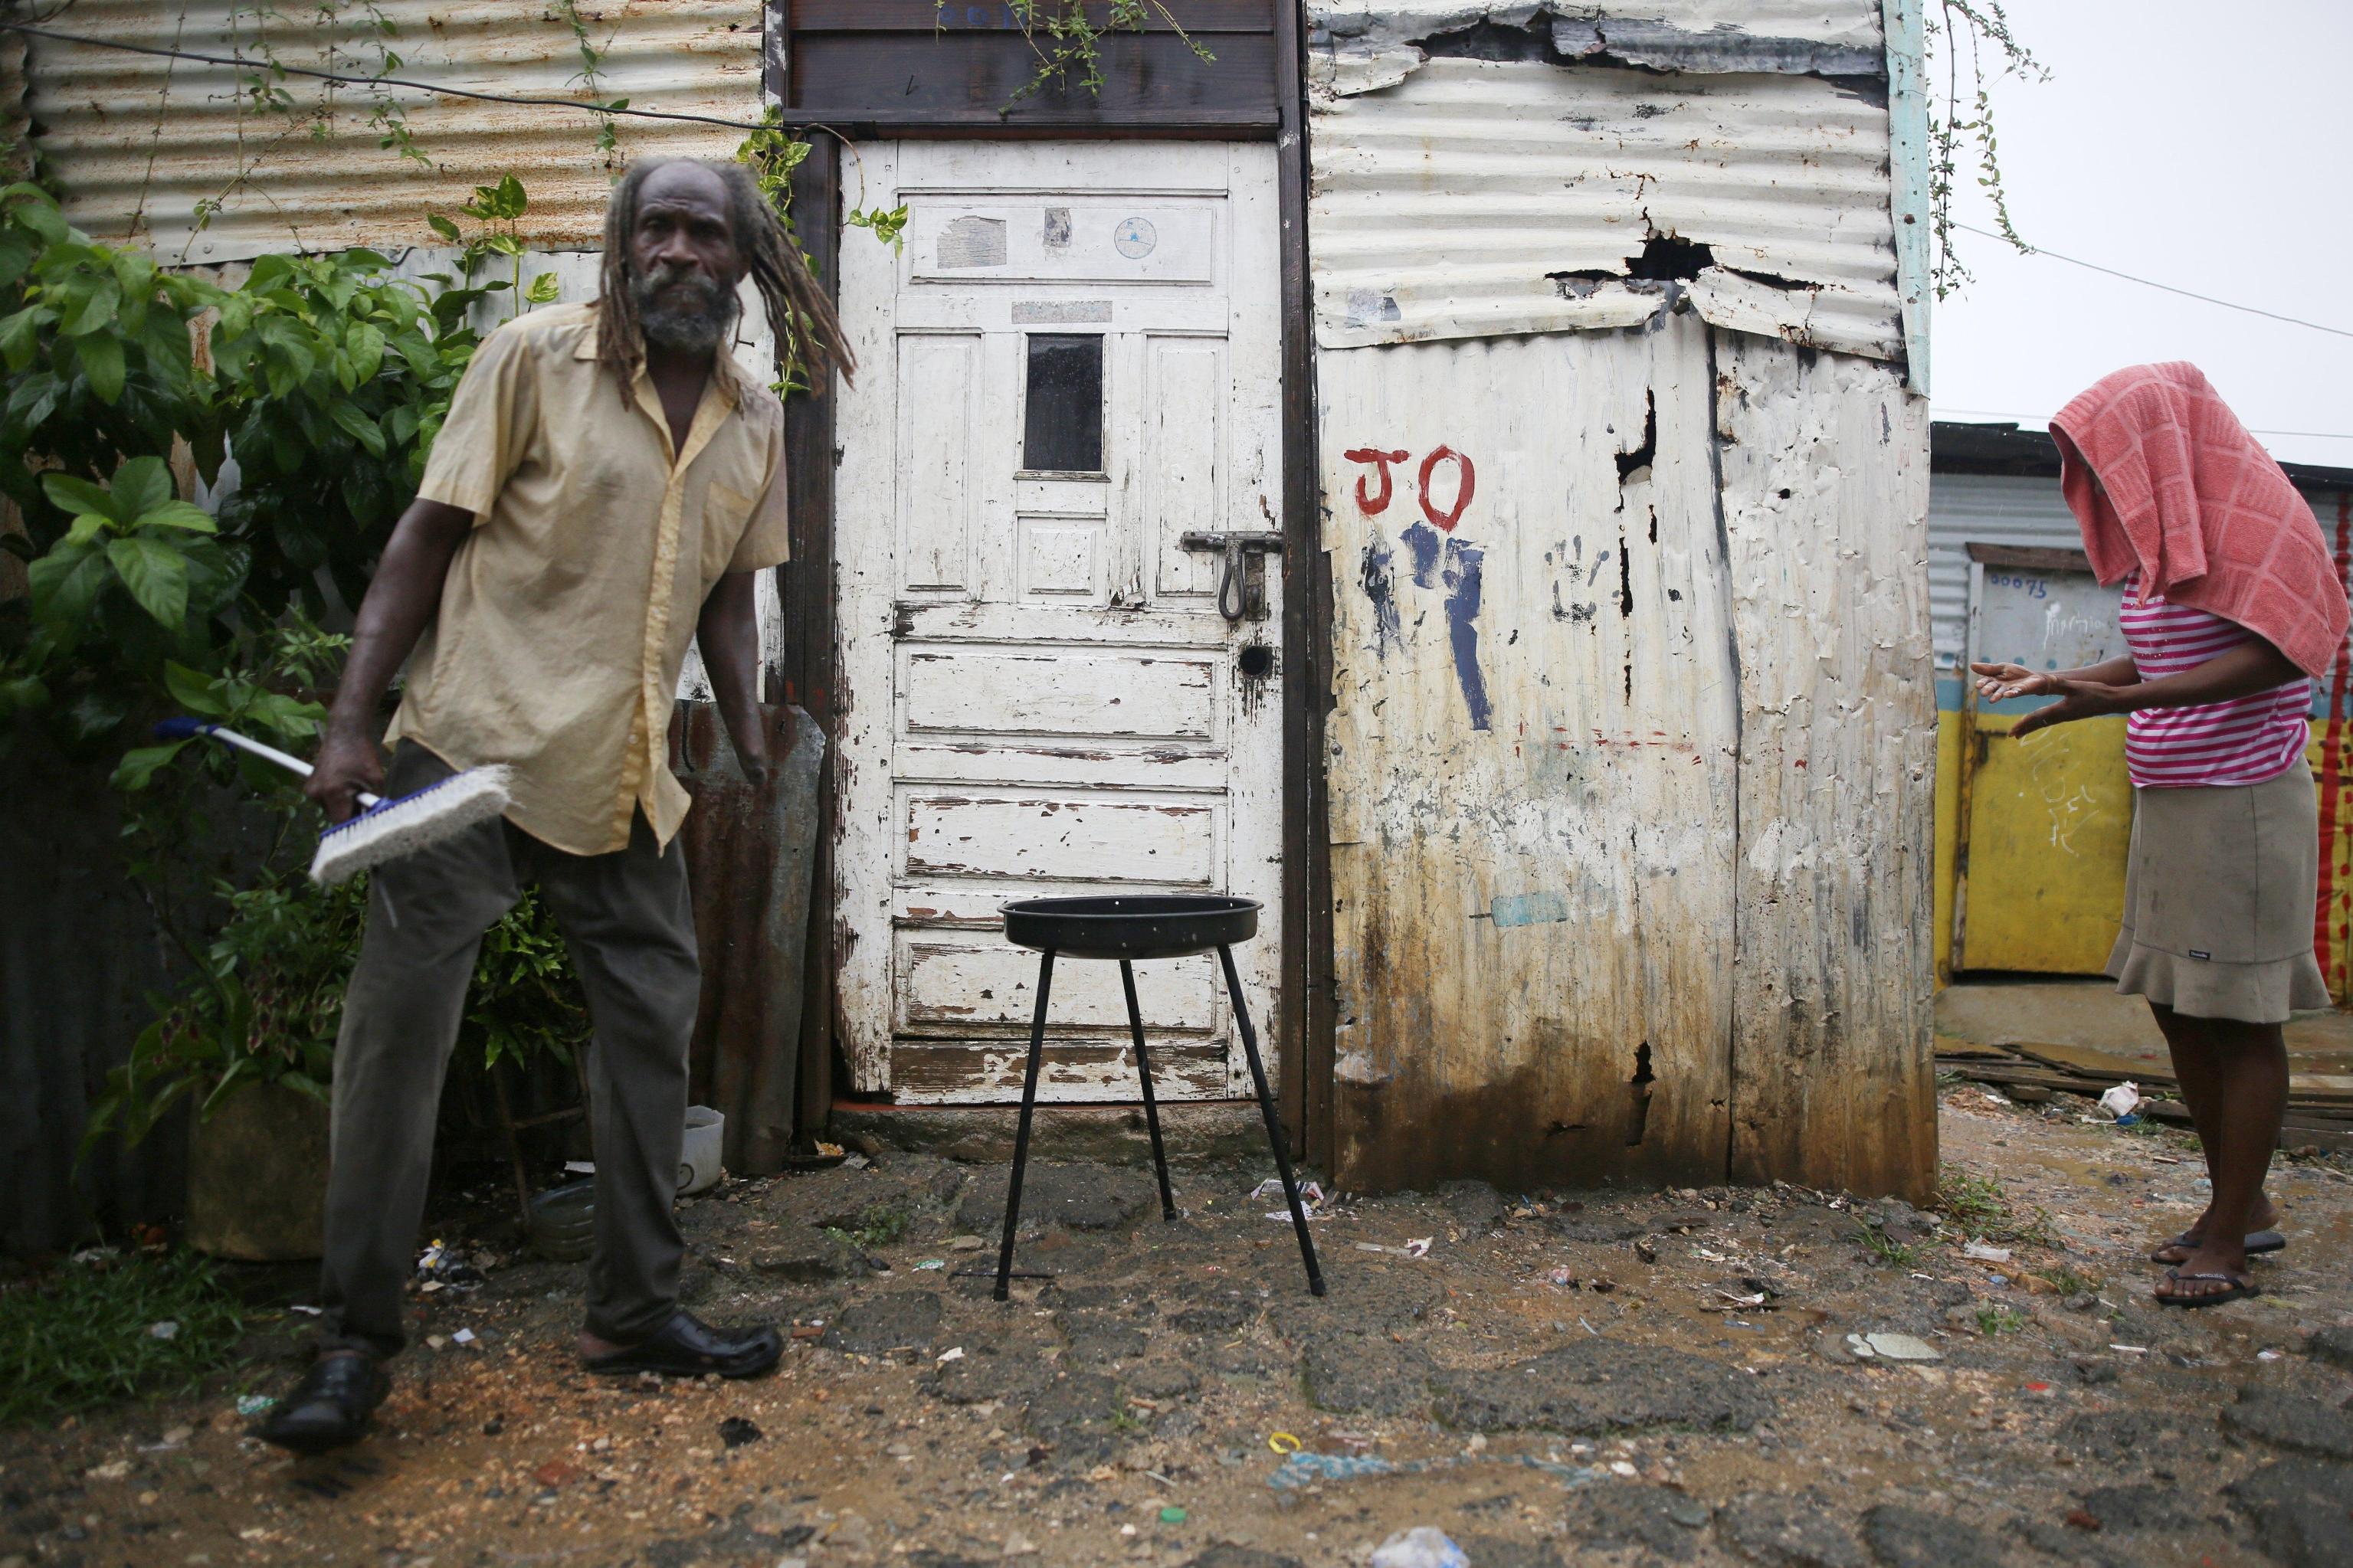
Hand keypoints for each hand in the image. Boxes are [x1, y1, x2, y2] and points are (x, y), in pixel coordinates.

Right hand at [304, 726, 383, 822]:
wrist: (344, 733)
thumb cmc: (361, 754)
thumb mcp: (375, 779)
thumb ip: (375, 802)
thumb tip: (377, 820)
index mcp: (332, 792)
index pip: (341, 822)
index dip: (355, 827)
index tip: (366, 827)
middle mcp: (317, 794)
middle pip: (336, 817)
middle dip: (351, 814)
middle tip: (365, 803)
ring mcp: (311, 790)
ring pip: (331, 810)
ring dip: (344, 806)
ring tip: (356, 790)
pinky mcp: (310, 786)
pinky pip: (326, 801)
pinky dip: (337, 799)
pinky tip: (346, 786)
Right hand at [1968, 661, 2041, 702]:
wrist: (2034, 678)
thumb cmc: (2017, 673)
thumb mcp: (2002, 667)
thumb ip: (1989, 668)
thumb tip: (1971, 665)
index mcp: (1995, 679)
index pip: (1986, 680)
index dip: (1982, 683)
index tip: (1978, 685)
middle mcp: (2001, 686)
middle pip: (1993, 687)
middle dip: (1988, 690)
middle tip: (1983, 693)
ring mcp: (2010, 689)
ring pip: (2002, 693)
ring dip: (1997, 696)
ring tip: (1992, 700)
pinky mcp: (2020, 691)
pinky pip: (2015, 693)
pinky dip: (2011, 694)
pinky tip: (2007, 695)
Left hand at [2006, 676, 2123, 738]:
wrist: (2113, 701)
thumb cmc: (2096, 693)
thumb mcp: (2075, 686)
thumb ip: (2058, 683)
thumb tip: (2042, 680)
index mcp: (2061, 710)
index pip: (2038, 718)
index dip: (2024, 724)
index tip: (2013, 731)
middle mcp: (2062, 716)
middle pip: (2039, 723)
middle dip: (2025, 729)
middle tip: (2011, 735)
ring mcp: (2067, 716)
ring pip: (2045, 722)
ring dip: (2032, 727)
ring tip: (2021, 732)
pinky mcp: (2072, 714)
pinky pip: (2052, 720)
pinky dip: (2042, 722)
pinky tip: (2042, 721)